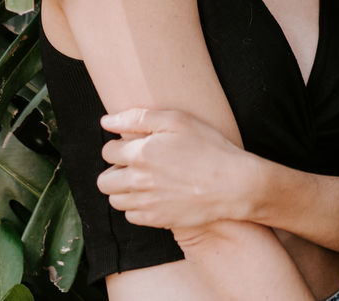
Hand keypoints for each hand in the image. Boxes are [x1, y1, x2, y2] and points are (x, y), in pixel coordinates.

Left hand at [97, 108, 252, 228]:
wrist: (234, 184)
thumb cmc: (209, 147)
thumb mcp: (178, 121)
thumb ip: (138, 118)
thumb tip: (106, 122)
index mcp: (141, 153)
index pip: (107, 151)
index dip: (119, 146)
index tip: (135, 146)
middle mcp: (138, 180)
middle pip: (104, 180)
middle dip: (115, 171)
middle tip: (135, 165)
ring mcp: (146, 203)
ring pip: (115, 200)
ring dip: (123, 190)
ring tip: (143, 181)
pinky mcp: (157, 220)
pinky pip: (131, 216)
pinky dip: (136, 207)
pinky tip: (153, 196)